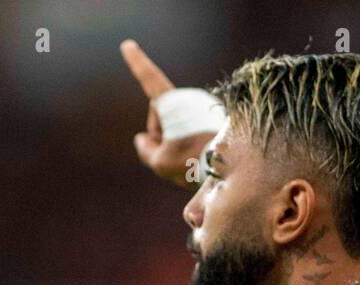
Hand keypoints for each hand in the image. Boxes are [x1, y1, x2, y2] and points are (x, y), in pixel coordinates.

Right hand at [121, 39, 216, 189]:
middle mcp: (190, 98)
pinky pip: (192, 129)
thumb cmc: (193, 163)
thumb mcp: (161, 163)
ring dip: (176, 140)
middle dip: (161, 134)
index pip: (150, 79)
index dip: (137, 62)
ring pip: (177, 124)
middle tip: (173, 155)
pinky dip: (191, 141)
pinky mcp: (214, 116)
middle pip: (162, 116)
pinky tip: (199, 156)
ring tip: (192, 157)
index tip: (128, 45)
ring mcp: (203, 106)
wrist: (231, 166)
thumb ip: (146, 150)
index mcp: (174, 102)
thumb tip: (142, 139)